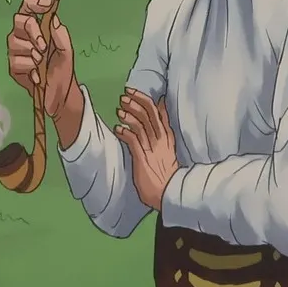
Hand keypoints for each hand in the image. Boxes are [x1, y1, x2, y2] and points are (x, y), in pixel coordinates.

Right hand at [8, 0, 79, 146]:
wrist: (60, 95)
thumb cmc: (63, 69)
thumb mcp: (66, 50)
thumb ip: (60, 33)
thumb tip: (53, 17)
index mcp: (37, 26)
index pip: (29, 5)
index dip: (34, 2)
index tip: (47, 5)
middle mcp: (23, 35)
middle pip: (19, 19)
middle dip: (32, 31)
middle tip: (44, 45)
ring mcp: (16, 51)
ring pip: (15, 41)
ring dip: (32, 53)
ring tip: (42, 63)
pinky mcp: (13, 67)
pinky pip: (16, 61)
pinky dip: (30, 69)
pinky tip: (38, 75)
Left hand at [115, 89, 179, 210]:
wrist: (169, 194)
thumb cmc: (167, 176)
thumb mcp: (167, 152)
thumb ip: (162, 138)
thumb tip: (157, 125)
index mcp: (167, 138)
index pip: (159, 113)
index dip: (146, 100)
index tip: (136, 92)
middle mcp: (160, 140)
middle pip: (149, 114)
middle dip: (136, 102)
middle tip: (125, 95)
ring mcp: (151, 148)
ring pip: (141, 124)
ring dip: (129, 114)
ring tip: (119, 109)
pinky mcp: (142, 158)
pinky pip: (133, 140)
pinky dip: (125, 132)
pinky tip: (118, 128)